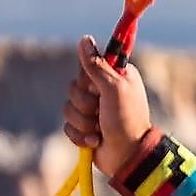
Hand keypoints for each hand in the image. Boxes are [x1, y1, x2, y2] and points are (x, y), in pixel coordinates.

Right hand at [63, 36, 154, 178]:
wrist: (128, 157)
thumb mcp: (113, 88)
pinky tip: (96, 141)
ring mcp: (93, 110)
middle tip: (101, 111)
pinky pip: (67, 126)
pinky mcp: (84, 128)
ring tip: (100, 130)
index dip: (87, 78)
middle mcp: (103, 90)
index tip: (97, 87)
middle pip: (73, 87)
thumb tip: (84, 39)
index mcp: (114, 76)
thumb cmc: (126, 120)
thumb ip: (96, 64)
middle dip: (85, 103)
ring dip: (83, 122)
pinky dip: (80, 136)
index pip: (86, 64)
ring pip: (68, 107)